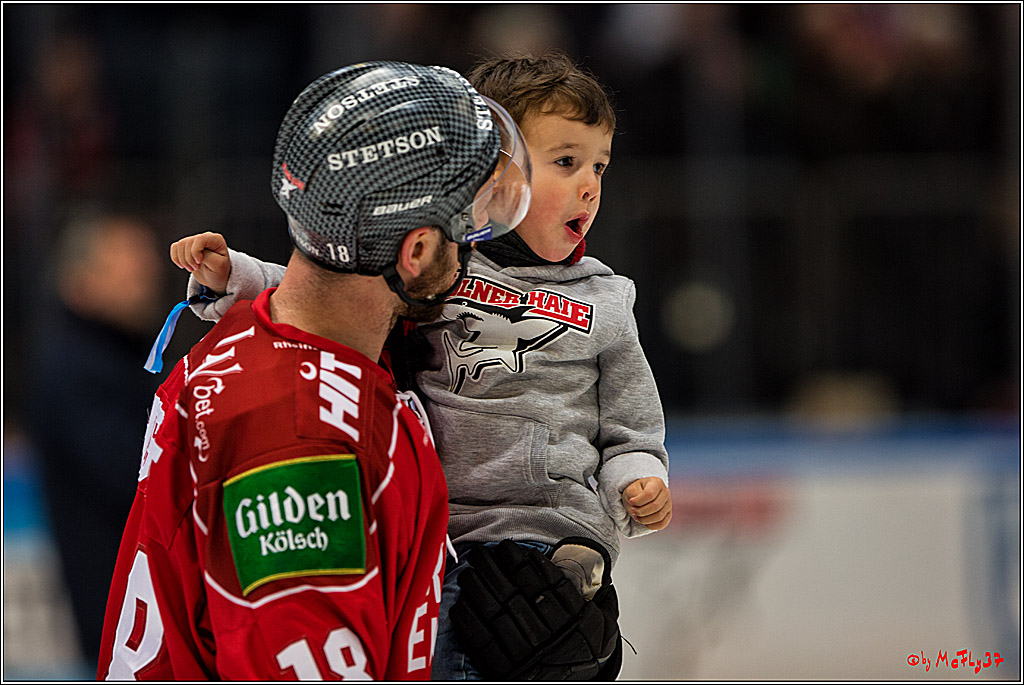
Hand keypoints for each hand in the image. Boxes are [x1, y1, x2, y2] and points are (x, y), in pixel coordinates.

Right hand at [170, 232, 231, 293]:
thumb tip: (195, 252)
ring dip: (182, 260)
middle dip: (189, 259)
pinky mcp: (186, 246)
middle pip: (188, 242)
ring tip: (191, 268)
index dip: (196, 251)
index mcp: (216, 239)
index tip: (199, 262)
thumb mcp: (219, 266)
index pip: (200, 239)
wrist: (214, 277)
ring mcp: (194, 241)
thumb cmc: (219, 271)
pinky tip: (182, 266)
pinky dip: (176, 258)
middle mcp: (205, 237)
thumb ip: (208, 257)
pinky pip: (174, 247)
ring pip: (180, 245)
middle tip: (196, 268)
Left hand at [450, 539, 620, 679]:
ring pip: (499, 616)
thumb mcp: (605, 628)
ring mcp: (527, 656)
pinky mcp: (506, 671)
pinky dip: (470, 624)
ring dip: (480, 591)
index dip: (523, 564)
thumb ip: (602, 602)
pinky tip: (461, 606)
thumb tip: (600, 576)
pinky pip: (484, 644)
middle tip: (480, 554)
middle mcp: (550, 638)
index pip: (545, 586)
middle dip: (494, 571)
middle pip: (517, 596)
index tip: (507, 548)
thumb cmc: (586, 653)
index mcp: (573, 624)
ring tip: (468, 573)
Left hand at [622, 477, 671, 529]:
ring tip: (636, 517)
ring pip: (659, 516)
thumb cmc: (635, 492)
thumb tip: (636, 505)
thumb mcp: (630, 490)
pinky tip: (644, 524)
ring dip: (645, 520)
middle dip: (641, 511)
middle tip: (632, 512)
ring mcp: (669, 503)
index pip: (650, 494)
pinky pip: (663, 523)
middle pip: (655, 506)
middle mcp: (666, 492)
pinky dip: (652, 526)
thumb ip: (633, 495)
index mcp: (657, 482)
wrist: (640, 497)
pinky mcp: (668, 514)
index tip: (630, 502)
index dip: (638, 501)